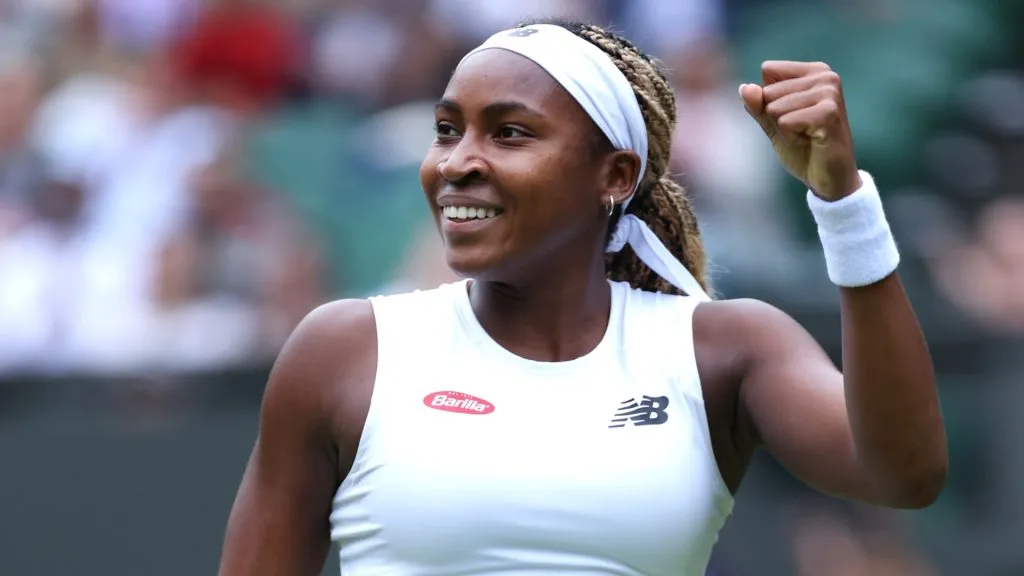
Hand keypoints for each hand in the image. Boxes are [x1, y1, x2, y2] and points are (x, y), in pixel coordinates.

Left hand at [740, 61, 860, 200]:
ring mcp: (829, 93)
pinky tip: (811, 142)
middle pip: (768, 91)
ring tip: (806, 136)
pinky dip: (790, 138)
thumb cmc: (803, 148)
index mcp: (815, 71)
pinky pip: (784, 122)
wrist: (828, 178)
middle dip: (777, 118)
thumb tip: (745, 88)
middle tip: (801, 131)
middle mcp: (826, 77)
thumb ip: (757, 105)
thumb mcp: (773, 123)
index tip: (793, 117)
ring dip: (784, 130)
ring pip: (775, 108)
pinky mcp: (828, 113)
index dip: (770, 100)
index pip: (768, 71)